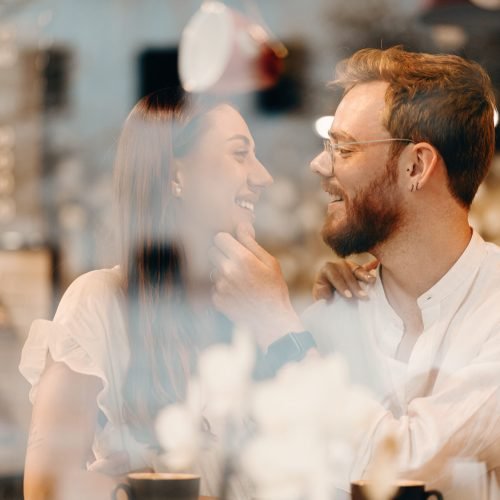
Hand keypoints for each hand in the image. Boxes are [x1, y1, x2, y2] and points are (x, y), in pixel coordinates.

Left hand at [210, 225, 303, 349]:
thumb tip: (242, 226)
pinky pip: (214, 286)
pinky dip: (222, 289)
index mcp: (242, 259)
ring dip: (222, 272)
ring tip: (240, 282)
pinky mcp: (217, 300)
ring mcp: (220, 287)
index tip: (234, 245)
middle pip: (212, 251)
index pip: (219, 237)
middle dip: (222, 254)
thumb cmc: (274, 289)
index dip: (226, 240)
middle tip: (237, 263)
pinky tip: (237, 294)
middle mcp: (228, 271)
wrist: (272, 321)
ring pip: (212, 269)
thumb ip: (252, 243)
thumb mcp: (270, 263)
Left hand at [312, 259, 377, 300]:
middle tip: (363, 296)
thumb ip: (321, 292)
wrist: (328, 287)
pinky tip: (378, 264)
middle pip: (348, 273)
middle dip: (355, 285)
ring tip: (373, 281)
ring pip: (358, 269)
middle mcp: (339, 264)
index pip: (335, 277)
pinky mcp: (359, 268)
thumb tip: (326, 294)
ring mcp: (350, 264)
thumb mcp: (319, 292)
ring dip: (366, 276)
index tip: (349, 296)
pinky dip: (373, 267)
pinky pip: (367, 267)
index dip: (342, 286)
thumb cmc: (324, 291)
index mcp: (328, 268)